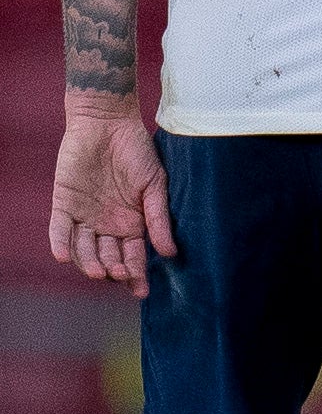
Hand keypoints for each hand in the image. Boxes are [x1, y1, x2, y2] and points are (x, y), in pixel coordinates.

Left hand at [50, 93, 174, 298]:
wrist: (108, 124)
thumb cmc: (137, 151)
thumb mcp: (155, 184)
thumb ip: (158, 217)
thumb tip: (169, 252)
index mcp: (132, 222)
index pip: (134, 255)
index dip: (137, 273)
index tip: (141, 290)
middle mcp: (107, 225)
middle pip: (108, 257)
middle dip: (115, 270)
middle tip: (122, 275)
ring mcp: (84, 216)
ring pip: (84, 249)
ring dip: (90, 262)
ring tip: (99, 271)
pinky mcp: (63, 205)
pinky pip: (60, 229)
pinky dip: (61, 243)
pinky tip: (64, 256)